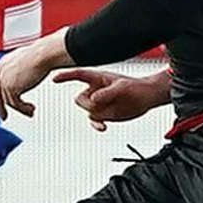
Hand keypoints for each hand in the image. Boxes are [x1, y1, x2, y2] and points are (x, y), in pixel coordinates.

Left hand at [0, 35, 66, 121]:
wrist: (43, 55)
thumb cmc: (40, 54)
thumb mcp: (25, 59)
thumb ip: (20, 69)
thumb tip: (26, 79)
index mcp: (3, 63)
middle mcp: (1, 71)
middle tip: (3, 117)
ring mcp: (4, 80)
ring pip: (8, 101)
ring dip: (20, 109)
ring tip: (30, 113)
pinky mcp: (10, 88)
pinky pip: (16, 104)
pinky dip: (24, 109)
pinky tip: (31, 110)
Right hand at [52, 67, 172, 130]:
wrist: (147, 98)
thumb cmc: (136, 87)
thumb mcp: (122, 88)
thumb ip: (106, 93)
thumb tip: (93, 99)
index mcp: (98, 78)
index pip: (78, 75)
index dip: (65, 76)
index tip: (54, 79)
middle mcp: (96, 90)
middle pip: (79, 99)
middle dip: (88, 105)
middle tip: (100, 105)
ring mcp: (99, 102)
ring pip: (87, 111)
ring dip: (96, 115)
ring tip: (110, 112)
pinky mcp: (104, 113)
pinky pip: (94, 120)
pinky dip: (96, 125)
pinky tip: (103, 127)